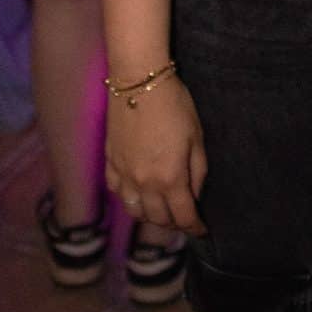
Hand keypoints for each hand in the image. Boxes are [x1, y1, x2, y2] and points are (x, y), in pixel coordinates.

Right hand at [105, 76, 207, 233]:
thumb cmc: (174, 104)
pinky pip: (117, 192)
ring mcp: (123, 175)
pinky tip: (138, 193)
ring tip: (161, 210)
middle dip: (174, 223)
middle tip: (184, 218)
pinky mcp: (110, 162)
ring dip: (150, 216)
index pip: (183, 216)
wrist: (139, 81)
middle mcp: (144, 183)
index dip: (194, 227)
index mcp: (170, 178)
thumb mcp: (197, 136)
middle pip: (158, 219)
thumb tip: (194, 194)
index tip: (201, 230)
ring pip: (134, 211)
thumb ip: (197, 170)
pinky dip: (129, 199)